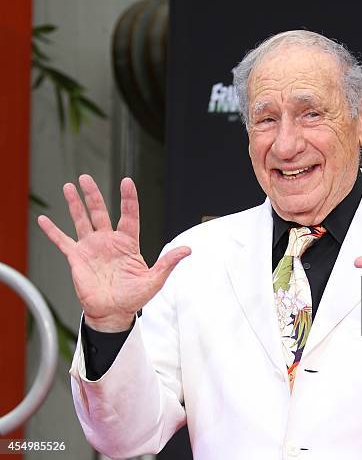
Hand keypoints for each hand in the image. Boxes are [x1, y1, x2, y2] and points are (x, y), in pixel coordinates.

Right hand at [38, 175, 190, 331]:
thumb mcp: (155, 279)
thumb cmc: (134, 297)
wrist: (113, 313)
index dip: (128, 199)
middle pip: (100, 212)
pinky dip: (53, 231)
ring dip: (75, 204)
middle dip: (93, 195)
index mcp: (128, 243)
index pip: (129, 216)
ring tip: (69, 187)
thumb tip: (187, 250)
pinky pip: (63, 241)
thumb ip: (168, 262)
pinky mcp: (77, 259)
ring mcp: (92, 248)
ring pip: (82, 220)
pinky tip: (44, 220)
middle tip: (86, 178)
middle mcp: (109, 241)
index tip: (127, 182)